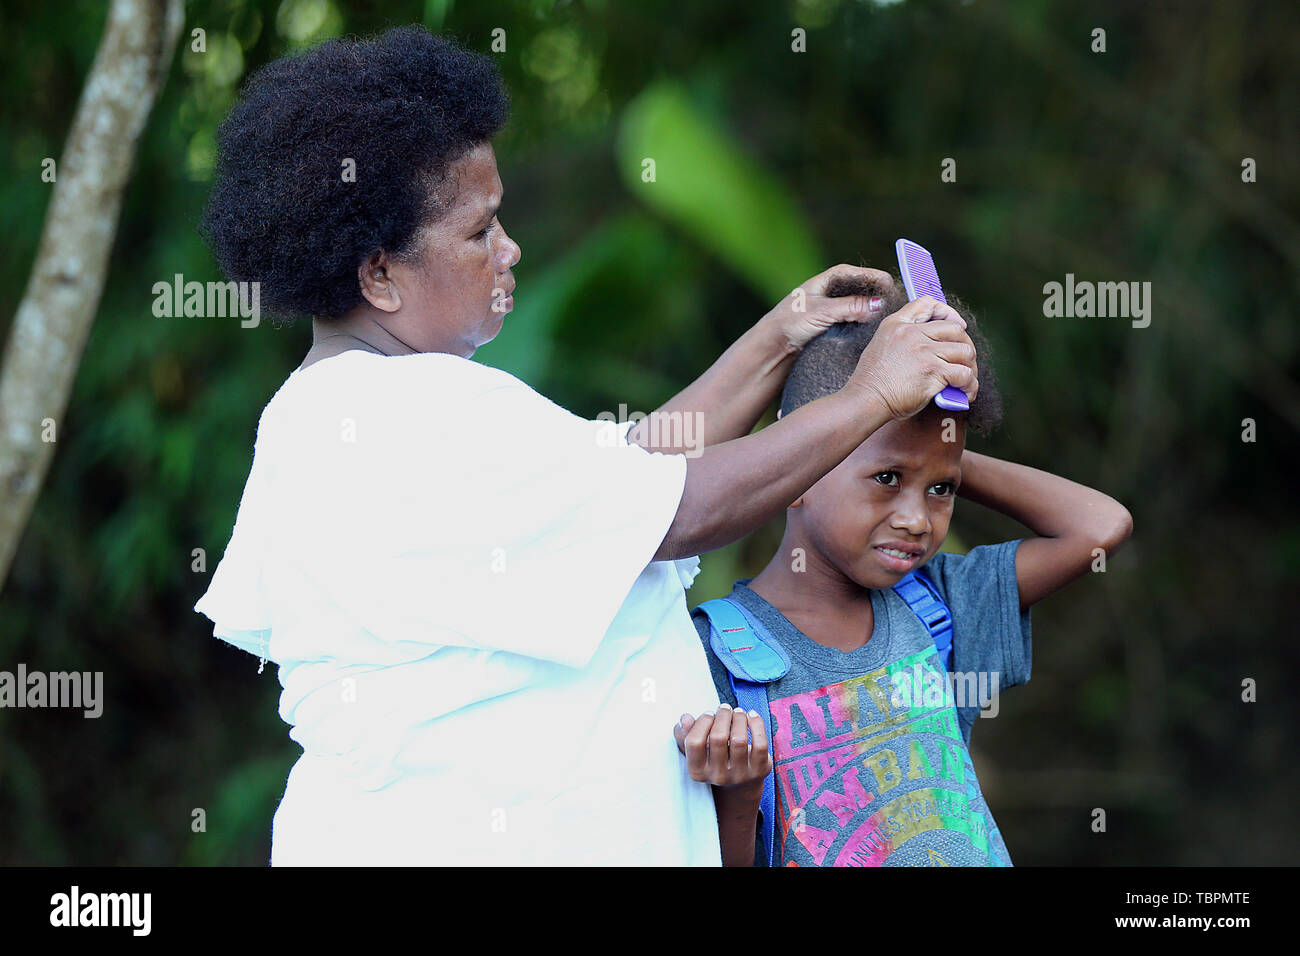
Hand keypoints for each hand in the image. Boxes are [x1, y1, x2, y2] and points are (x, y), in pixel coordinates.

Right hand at [673, 704, 770, 794]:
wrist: (740, 786)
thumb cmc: (714, 760)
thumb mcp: (697, 751)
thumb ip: (686, 734)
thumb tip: (685, 719)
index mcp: (698, 771)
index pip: (694, 742)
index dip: (702, 722)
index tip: (709, 714)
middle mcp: (718, 776)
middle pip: (718, 737)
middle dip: (722, 715)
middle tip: (724, 708)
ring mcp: (740, 775)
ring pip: (739, 739)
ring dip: (739, 717)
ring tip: (737, 712)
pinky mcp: (760, 770)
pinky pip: (760, 743)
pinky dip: (757, 724)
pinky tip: (752, 716)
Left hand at [760, 264, 895, 351]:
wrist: (773, 345)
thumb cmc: (790, 322)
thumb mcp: (822, 312)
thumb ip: (851, 307)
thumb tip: (879, 305)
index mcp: (831, 278)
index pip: (865, 274)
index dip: (881, 282)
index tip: (895, 294)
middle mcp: (836, 289)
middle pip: (868, 289)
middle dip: (882, 298)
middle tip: (897, 309)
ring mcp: (837, 306)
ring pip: (865, 306)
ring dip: (876, 312)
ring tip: (889, 321)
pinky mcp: (836, 322)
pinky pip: (859, 319)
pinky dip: (867, 323)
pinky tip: (875, 332)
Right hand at [845, 296, 978, 419]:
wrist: (866, 399)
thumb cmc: (872, 380)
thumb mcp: (881, 344)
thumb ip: (902, 337)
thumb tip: (930, 345)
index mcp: (898, 324)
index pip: (928, 303)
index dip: (948, 312)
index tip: (956, 326)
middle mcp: (912, 334)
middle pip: (956, 329)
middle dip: (965, 345)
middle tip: (964, 362)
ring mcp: (924, 352)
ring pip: (965, 351)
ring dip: (970, 367)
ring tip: (966, 380)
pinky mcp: (933, 372)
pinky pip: (965, 375)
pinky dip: (970, 386)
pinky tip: (965, 394)